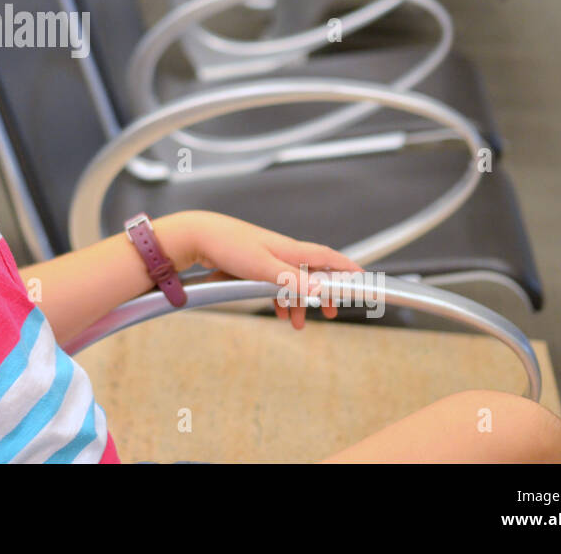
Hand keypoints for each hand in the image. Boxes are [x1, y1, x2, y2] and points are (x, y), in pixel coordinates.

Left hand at [181, 211, 364, 329]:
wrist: (197, 236)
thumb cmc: (228, 246)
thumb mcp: (263, 267)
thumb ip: (292, 279)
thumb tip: (321, 289)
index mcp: (289, 250)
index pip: (327, 257)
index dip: (347, 268)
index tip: (363, 279)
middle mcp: (281, 252)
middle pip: (311, 273)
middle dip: (323, 293)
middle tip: (331, 313)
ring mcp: (266, 258)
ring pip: (291, 283)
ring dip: (297, 303)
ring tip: (298, 324)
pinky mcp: (251, 264)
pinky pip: (273, 285)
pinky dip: (278, 300)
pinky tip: (278, 313)